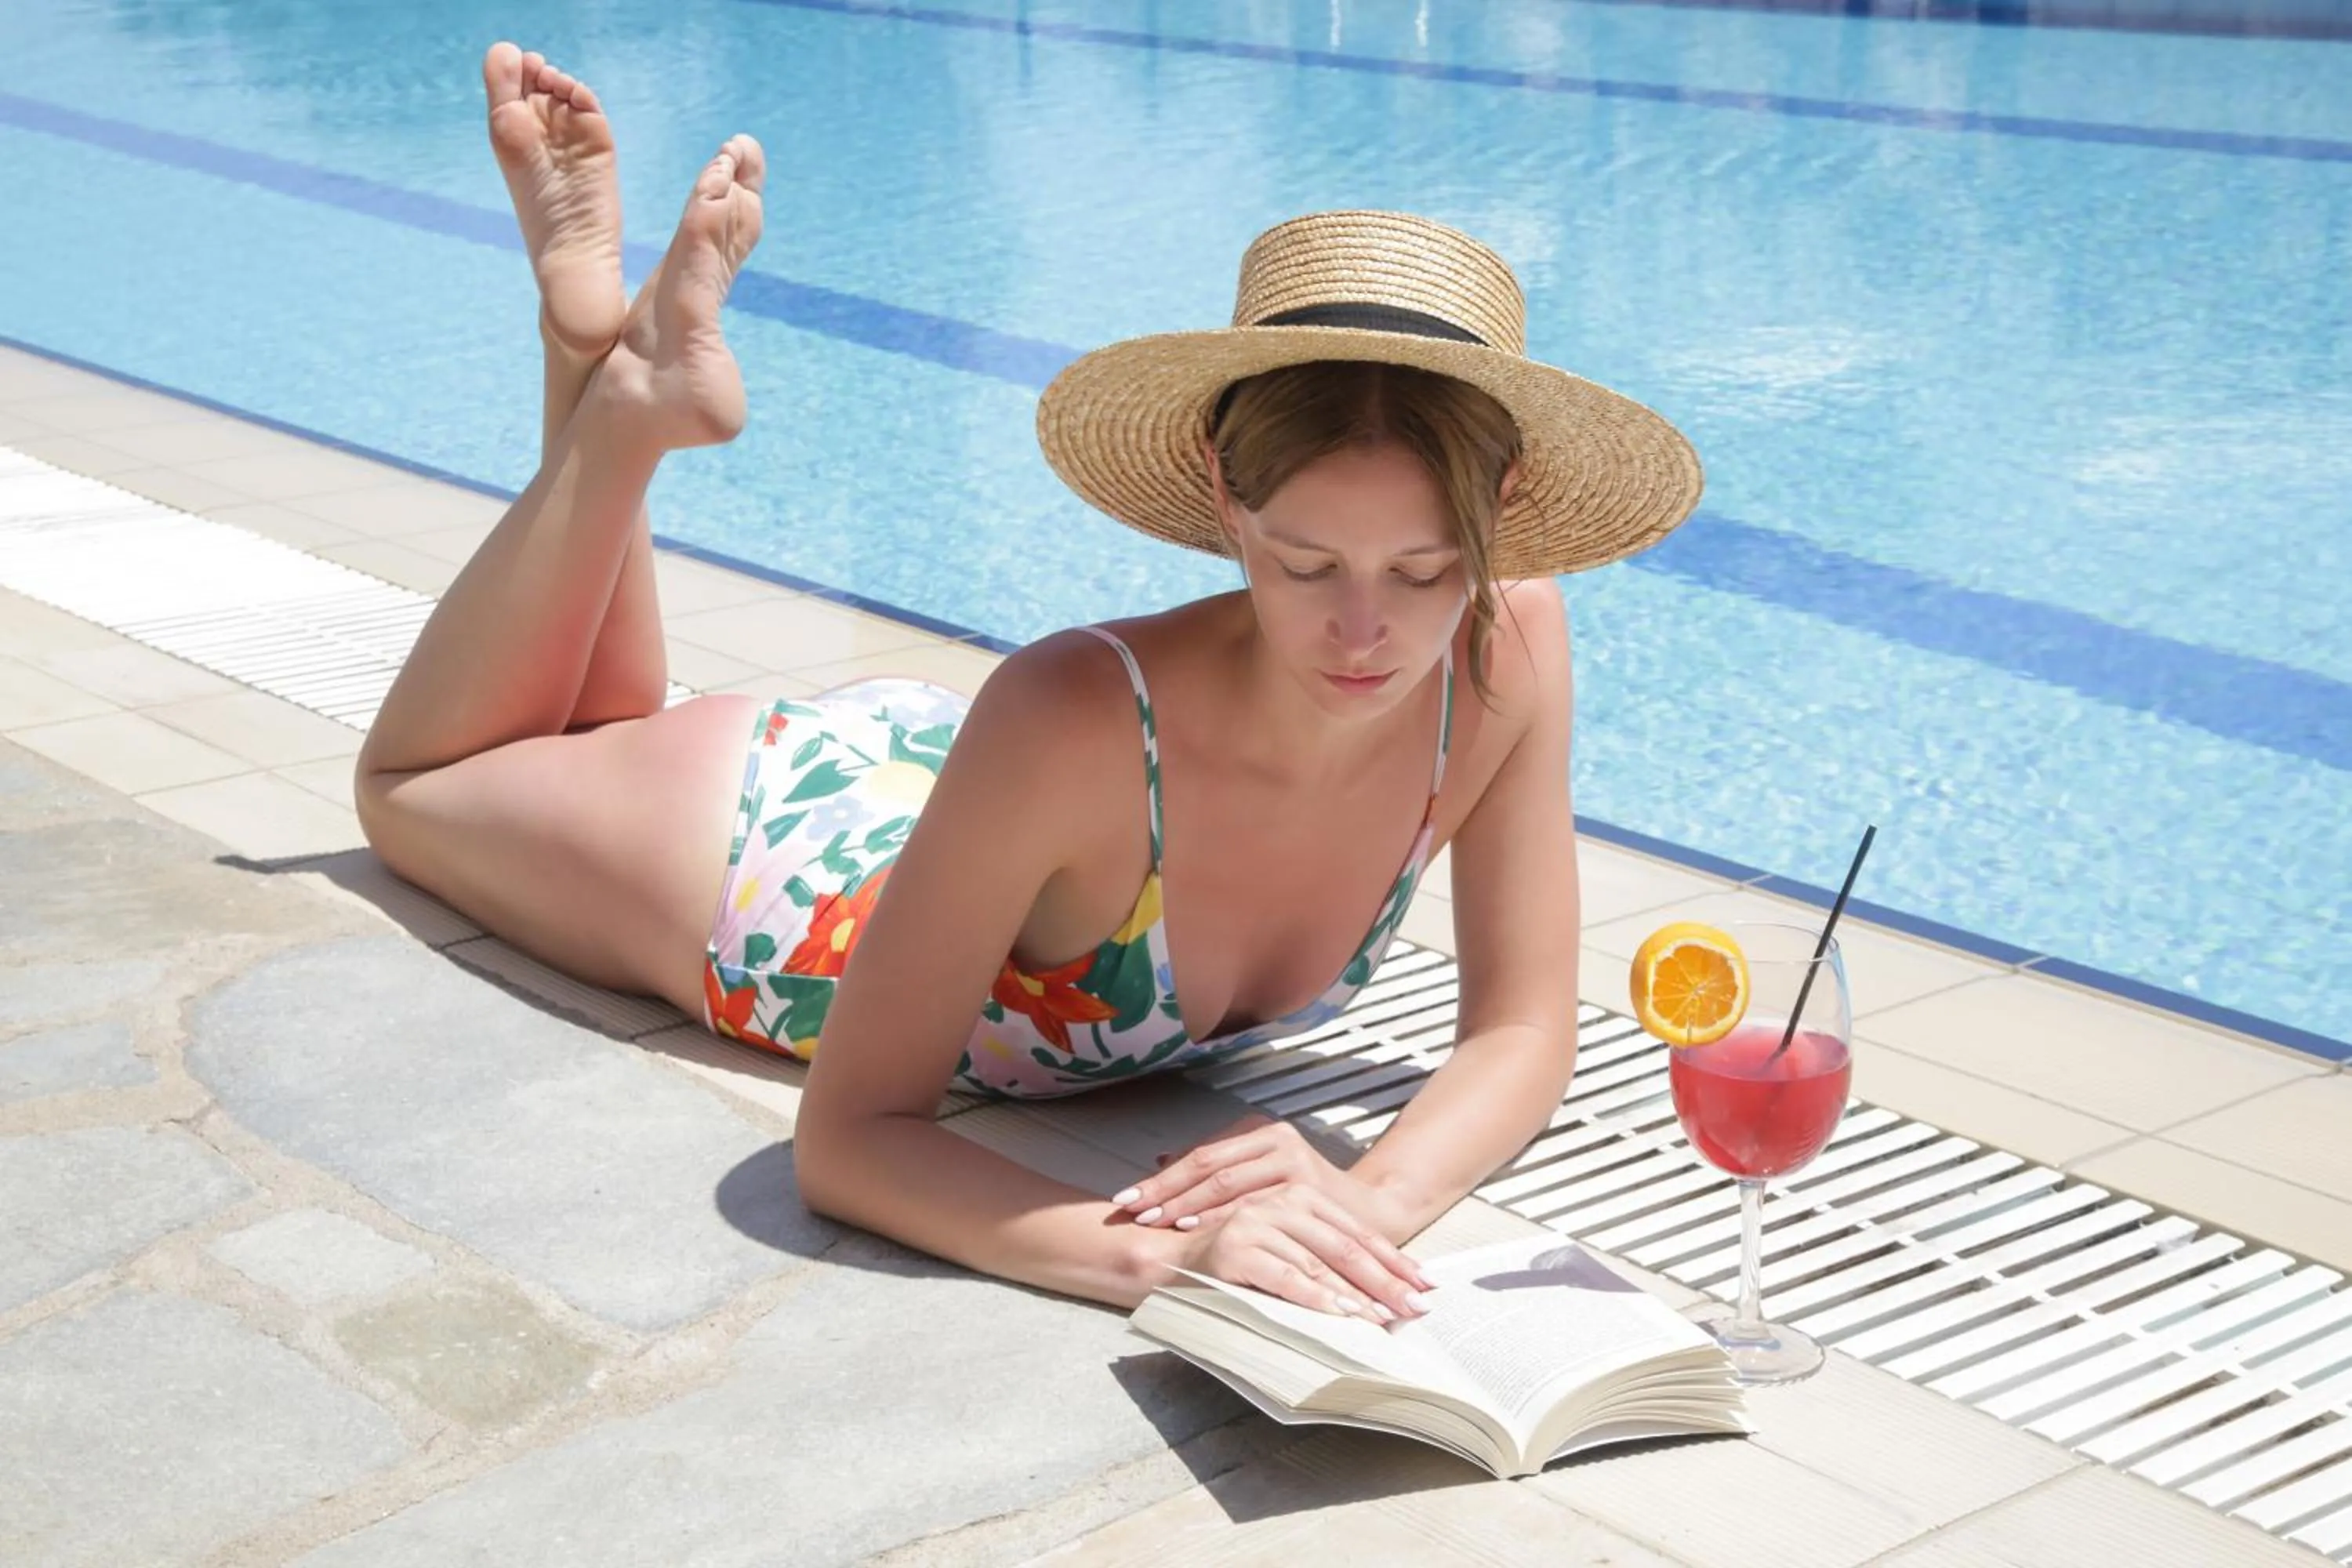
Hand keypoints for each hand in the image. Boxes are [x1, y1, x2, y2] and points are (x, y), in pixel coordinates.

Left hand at [1114, 1113, 1351, 1232]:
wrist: (1369, 1214)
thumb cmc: (1306, 1199)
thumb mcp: (1261, 1176)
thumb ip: (1218, 1169)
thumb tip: (1159, 1159)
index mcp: (1262, 1133)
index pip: (1202, 1155)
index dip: (1163, 1177)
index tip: (1127, 1197)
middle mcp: (1277, 1139)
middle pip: (1209, 1166)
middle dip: (1166, 1191)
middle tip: (1132, 1209)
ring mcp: (1293, 1162)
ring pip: (1227, 1183)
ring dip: (1187, 1204)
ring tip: (1155, 1220)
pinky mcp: (1307, 1188)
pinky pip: (1253, 1205)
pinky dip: (1221, 1219)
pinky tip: (1196, 1229)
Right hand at [1171, 1182, 1432, 1324]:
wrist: (1165, 1257)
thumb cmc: (1231, 1260)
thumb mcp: (1282, 1250)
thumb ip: (1319, 1259)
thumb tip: (1375, 1294)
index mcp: (1298, 1196)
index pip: (1358, 1233)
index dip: (1393, 1260)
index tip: (1424, 1285)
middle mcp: (1281, 1201)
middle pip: (1348, 1246)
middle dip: (1387, 1281)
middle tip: (1417, 1307)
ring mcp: (1258, 1221)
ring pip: (1321, 1263)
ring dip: (1358, 1294)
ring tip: (1387, 1317)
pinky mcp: (1237, 1247)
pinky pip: (1287, 1277)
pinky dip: (1318, 1298)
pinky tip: (1342, 1314)